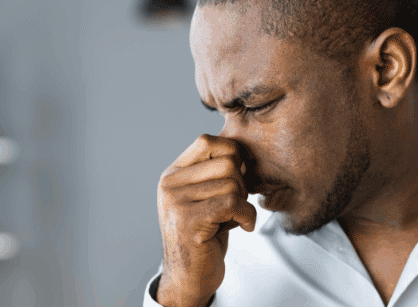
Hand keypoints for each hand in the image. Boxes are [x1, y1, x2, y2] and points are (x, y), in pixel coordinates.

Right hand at [156, 134, 257, 306]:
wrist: (189, 277)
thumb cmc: (203, 237)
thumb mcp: (203, 198)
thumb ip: (213, 174)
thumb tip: (240, 151)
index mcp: (173, 174)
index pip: (207, 141)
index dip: (232, 153)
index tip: (238, 177)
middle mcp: (170, 184)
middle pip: (226, 163)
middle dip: (242, 184)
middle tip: (237, 205)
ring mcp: (176, 202)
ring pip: (232, 184)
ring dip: (244, 203)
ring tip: (233, 219)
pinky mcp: (188, 221)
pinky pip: (232, 204)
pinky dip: (247, 216)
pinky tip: (244, 227)